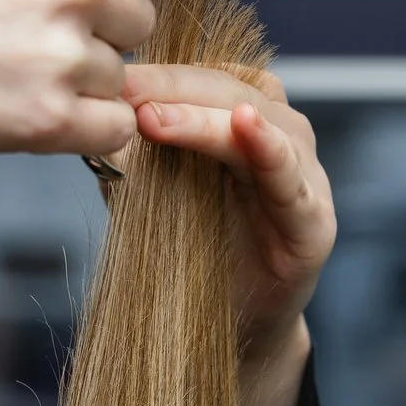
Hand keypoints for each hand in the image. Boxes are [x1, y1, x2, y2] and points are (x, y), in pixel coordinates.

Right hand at [0, 0, 183, 218]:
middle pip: (139, 13)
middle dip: (98, 25)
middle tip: (30, 32)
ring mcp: (60, 52)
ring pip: (117, 73)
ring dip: (78, 78)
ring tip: (5, 69)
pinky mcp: (42, 119)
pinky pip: (110, 128)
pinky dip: (83, 126)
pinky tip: (33, 110)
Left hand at [122, 63, 332, 405]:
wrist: (225, 332)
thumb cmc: (191, 258)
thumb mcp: (154, 197)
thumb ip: (134, 158)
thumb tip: (91, 117)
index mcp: (243, 123)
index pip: (207, 76)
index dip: (161, 73)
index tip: (111, 76)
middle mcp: (281, 137)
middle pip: (231, 90)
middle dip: (174, 89)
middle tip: (124, 92)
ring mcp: (304, 177)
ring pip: (262, 124)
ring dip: (206, 116)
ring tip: (157, 115)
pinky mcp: (315, 222)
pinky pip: (292, 178)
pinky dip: (270, 148)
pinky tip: (245, 127)